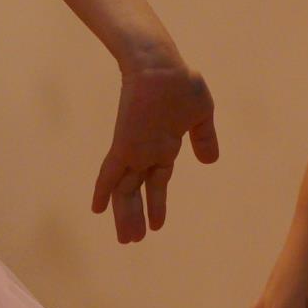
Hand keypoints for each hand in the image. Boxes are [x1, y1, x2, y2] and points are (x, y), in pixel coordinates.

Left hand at [93, 54, 219, 244]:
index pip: (158, 181)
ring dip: (125, 215)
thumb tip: (210, 161)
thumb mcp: (200, 115)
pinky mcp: (124, 145)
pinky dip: (103, 190)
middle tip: (131, 240)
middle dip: (136, 216)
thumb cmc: (180, 85)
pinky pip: (111, 173)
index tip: (156, 225)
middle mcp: (147, 152)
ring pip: (126, 190)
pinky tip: (98, 208)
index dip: (156, 203)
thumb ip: (203, 138)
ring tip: (126, 239)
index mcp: (164, 146)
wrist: (162, 67)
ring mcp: (135, 150)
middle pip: (138, 191)